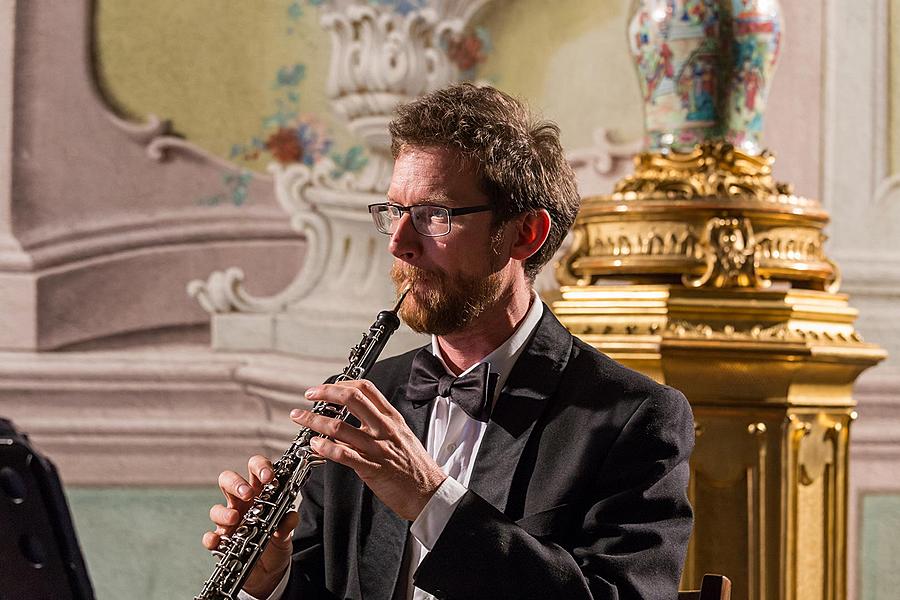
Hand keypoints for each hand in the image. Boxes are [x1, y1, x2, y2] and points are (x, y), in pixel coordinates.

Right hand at [202, 455, 298, 598]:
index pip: (255, 469)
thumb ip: (287, 524)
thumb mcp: (285, 534)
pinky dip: (211, 538)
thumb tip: (291, 516)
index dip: (260, 467)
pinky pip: (211, 537)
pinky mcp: (222, 541)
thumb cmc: (276, 544)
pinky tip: (217, 540)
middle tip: (247, 494)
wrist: (270, 572)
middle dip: (236, 483)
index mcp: (259, 493)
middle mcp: (241, 504)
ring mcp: (229, 522)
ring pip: (216, 508)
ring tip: (235, 518)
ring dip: (224, 512)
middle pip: (228, 480)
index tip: (268, 477)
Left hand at [294, 379, 446, 520]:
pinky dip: (324, 448)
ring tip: (300, 418)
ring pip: (340, 426)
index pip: (366, 389)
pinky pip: (343, 454)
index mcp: (391, 418)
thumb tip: (356, 418)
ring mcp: (377, 447)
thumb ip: (380, 424)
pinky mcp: (371, 468)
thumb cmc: (415, 466)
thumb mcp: (402, 435)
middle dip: (325, 393)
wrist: (429, 492)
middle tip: (309, 395)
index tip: (327, 387)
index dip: (342, 383)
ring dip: (314, 420)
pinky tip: (314, 445)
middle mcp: (384, 428)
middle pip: (352, 399)